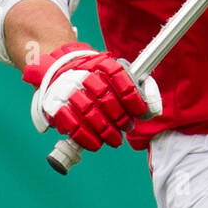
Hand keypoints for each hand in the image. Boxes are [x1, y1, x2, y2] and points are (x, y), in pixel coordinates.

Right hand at [23, 43, 161, 151]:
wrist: (58, 72)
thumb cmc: (95, 80)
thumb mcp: (114, 74)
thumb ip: (136, 87)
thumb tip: (153, 109)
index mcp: (99, 64)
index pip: (118, 76)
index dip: (131, 96)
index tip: (139, 111)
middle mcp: (82, 74)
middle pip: (105, 97)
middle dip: (120, 117)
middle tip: (128, 127)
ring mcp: (67, 90)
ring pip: (89, 112)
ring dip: (105, 130)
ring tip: (115, 139)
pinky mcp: (55, 106)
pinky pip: (72, 124)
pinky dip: (86, 137)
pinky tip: (96, 144)